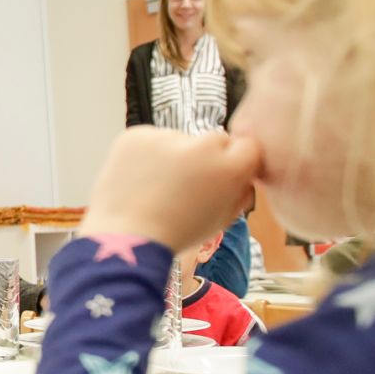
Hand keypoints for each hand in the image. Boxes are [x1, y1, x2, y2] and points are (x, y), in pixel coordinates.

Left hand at [78, 127, 261, 254]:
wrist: (126, 238)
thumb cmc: (176, 234)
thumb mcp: (223, 219)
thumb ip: (240, 192)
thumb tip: (244, 173)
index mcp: (230, 167)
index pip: (248, 146)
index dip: (235, 163)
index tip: (221, 176)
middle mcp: (203, 146)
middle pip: (215, 140)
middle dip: (205, 158)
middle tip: (185, 185)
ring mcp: (167, 137)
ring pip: (179, 139)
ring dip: (173, 155)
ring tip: (156, 187)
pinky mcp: (138, 135)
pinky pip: (150, 140)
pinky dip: (146, 154)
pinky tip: (140, 179)